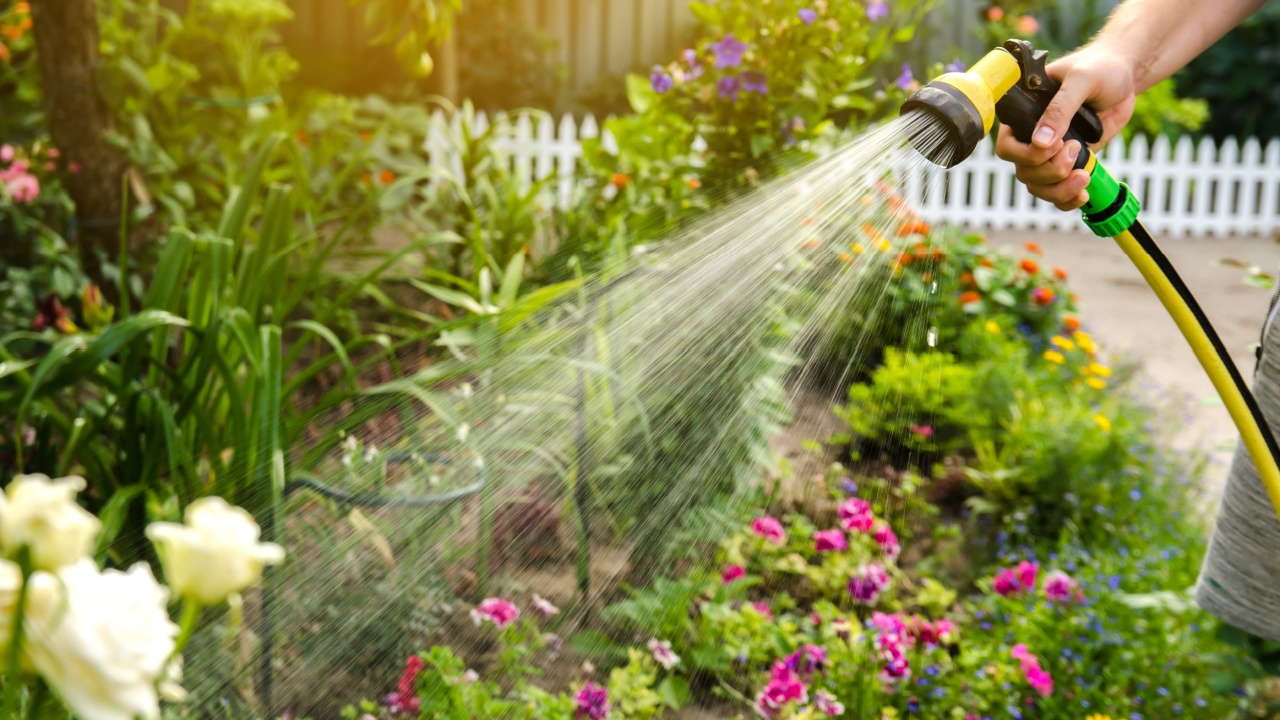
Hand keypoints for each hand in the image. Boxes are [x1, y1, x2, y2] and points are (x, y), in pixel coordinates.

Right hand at [994, 48, 1136, 210]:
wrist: (1124, 77)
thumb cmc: (1100, 67)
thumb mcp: (1081, 80)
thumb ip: (1060, 108)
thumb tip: (1041, 142)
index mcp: (1025, 114)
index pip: (1007, 146)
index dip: (1025, 154)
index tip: (1055, 145)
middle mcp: (1033, 136)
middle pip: (1024, 171)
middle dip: (1050, 170)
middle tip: (1077, 149)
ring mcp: (1051, 153)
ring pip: (1038, 186)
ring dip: (1059, 189)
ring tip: (1084, 176)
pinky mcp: (1071, 163)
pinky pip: (1058, 192)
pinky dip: (1067, 199)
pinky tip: (1083, 193)